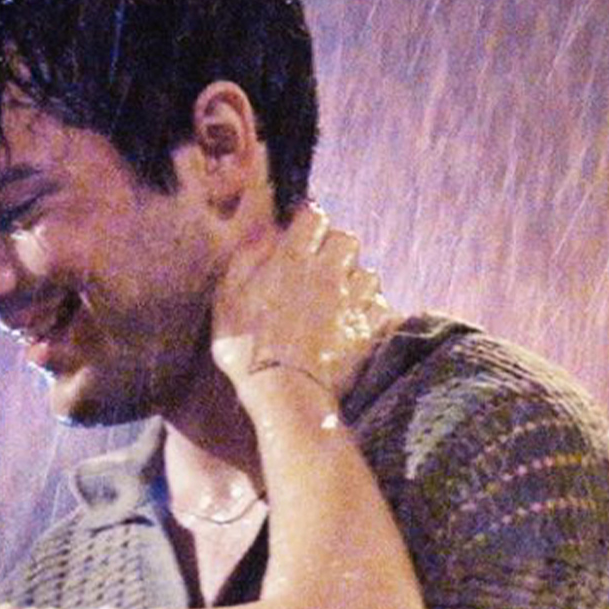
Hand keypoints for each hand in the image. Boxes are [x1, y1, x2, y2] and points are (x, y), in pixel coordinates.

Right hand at [211, 204, 391, 394]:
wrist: (284, 392)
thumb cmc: (247, 346)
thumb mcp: (228, 298)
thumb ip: (247, 259)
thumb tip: (266, 233)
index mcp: (292, 259)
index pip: (314, 216)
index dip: (308, 224)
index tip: (300, 236)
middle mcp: (328, 272)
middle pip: (346, 239)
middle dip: (335, 249)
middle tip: (320, 268)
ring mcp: (352, 301)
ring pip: (367, 272)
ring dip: (355, 280)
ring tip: (339, 298)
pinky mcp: (367, 329)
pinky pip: (381, 307)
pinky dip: (370, 311)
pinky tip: (354, 321)